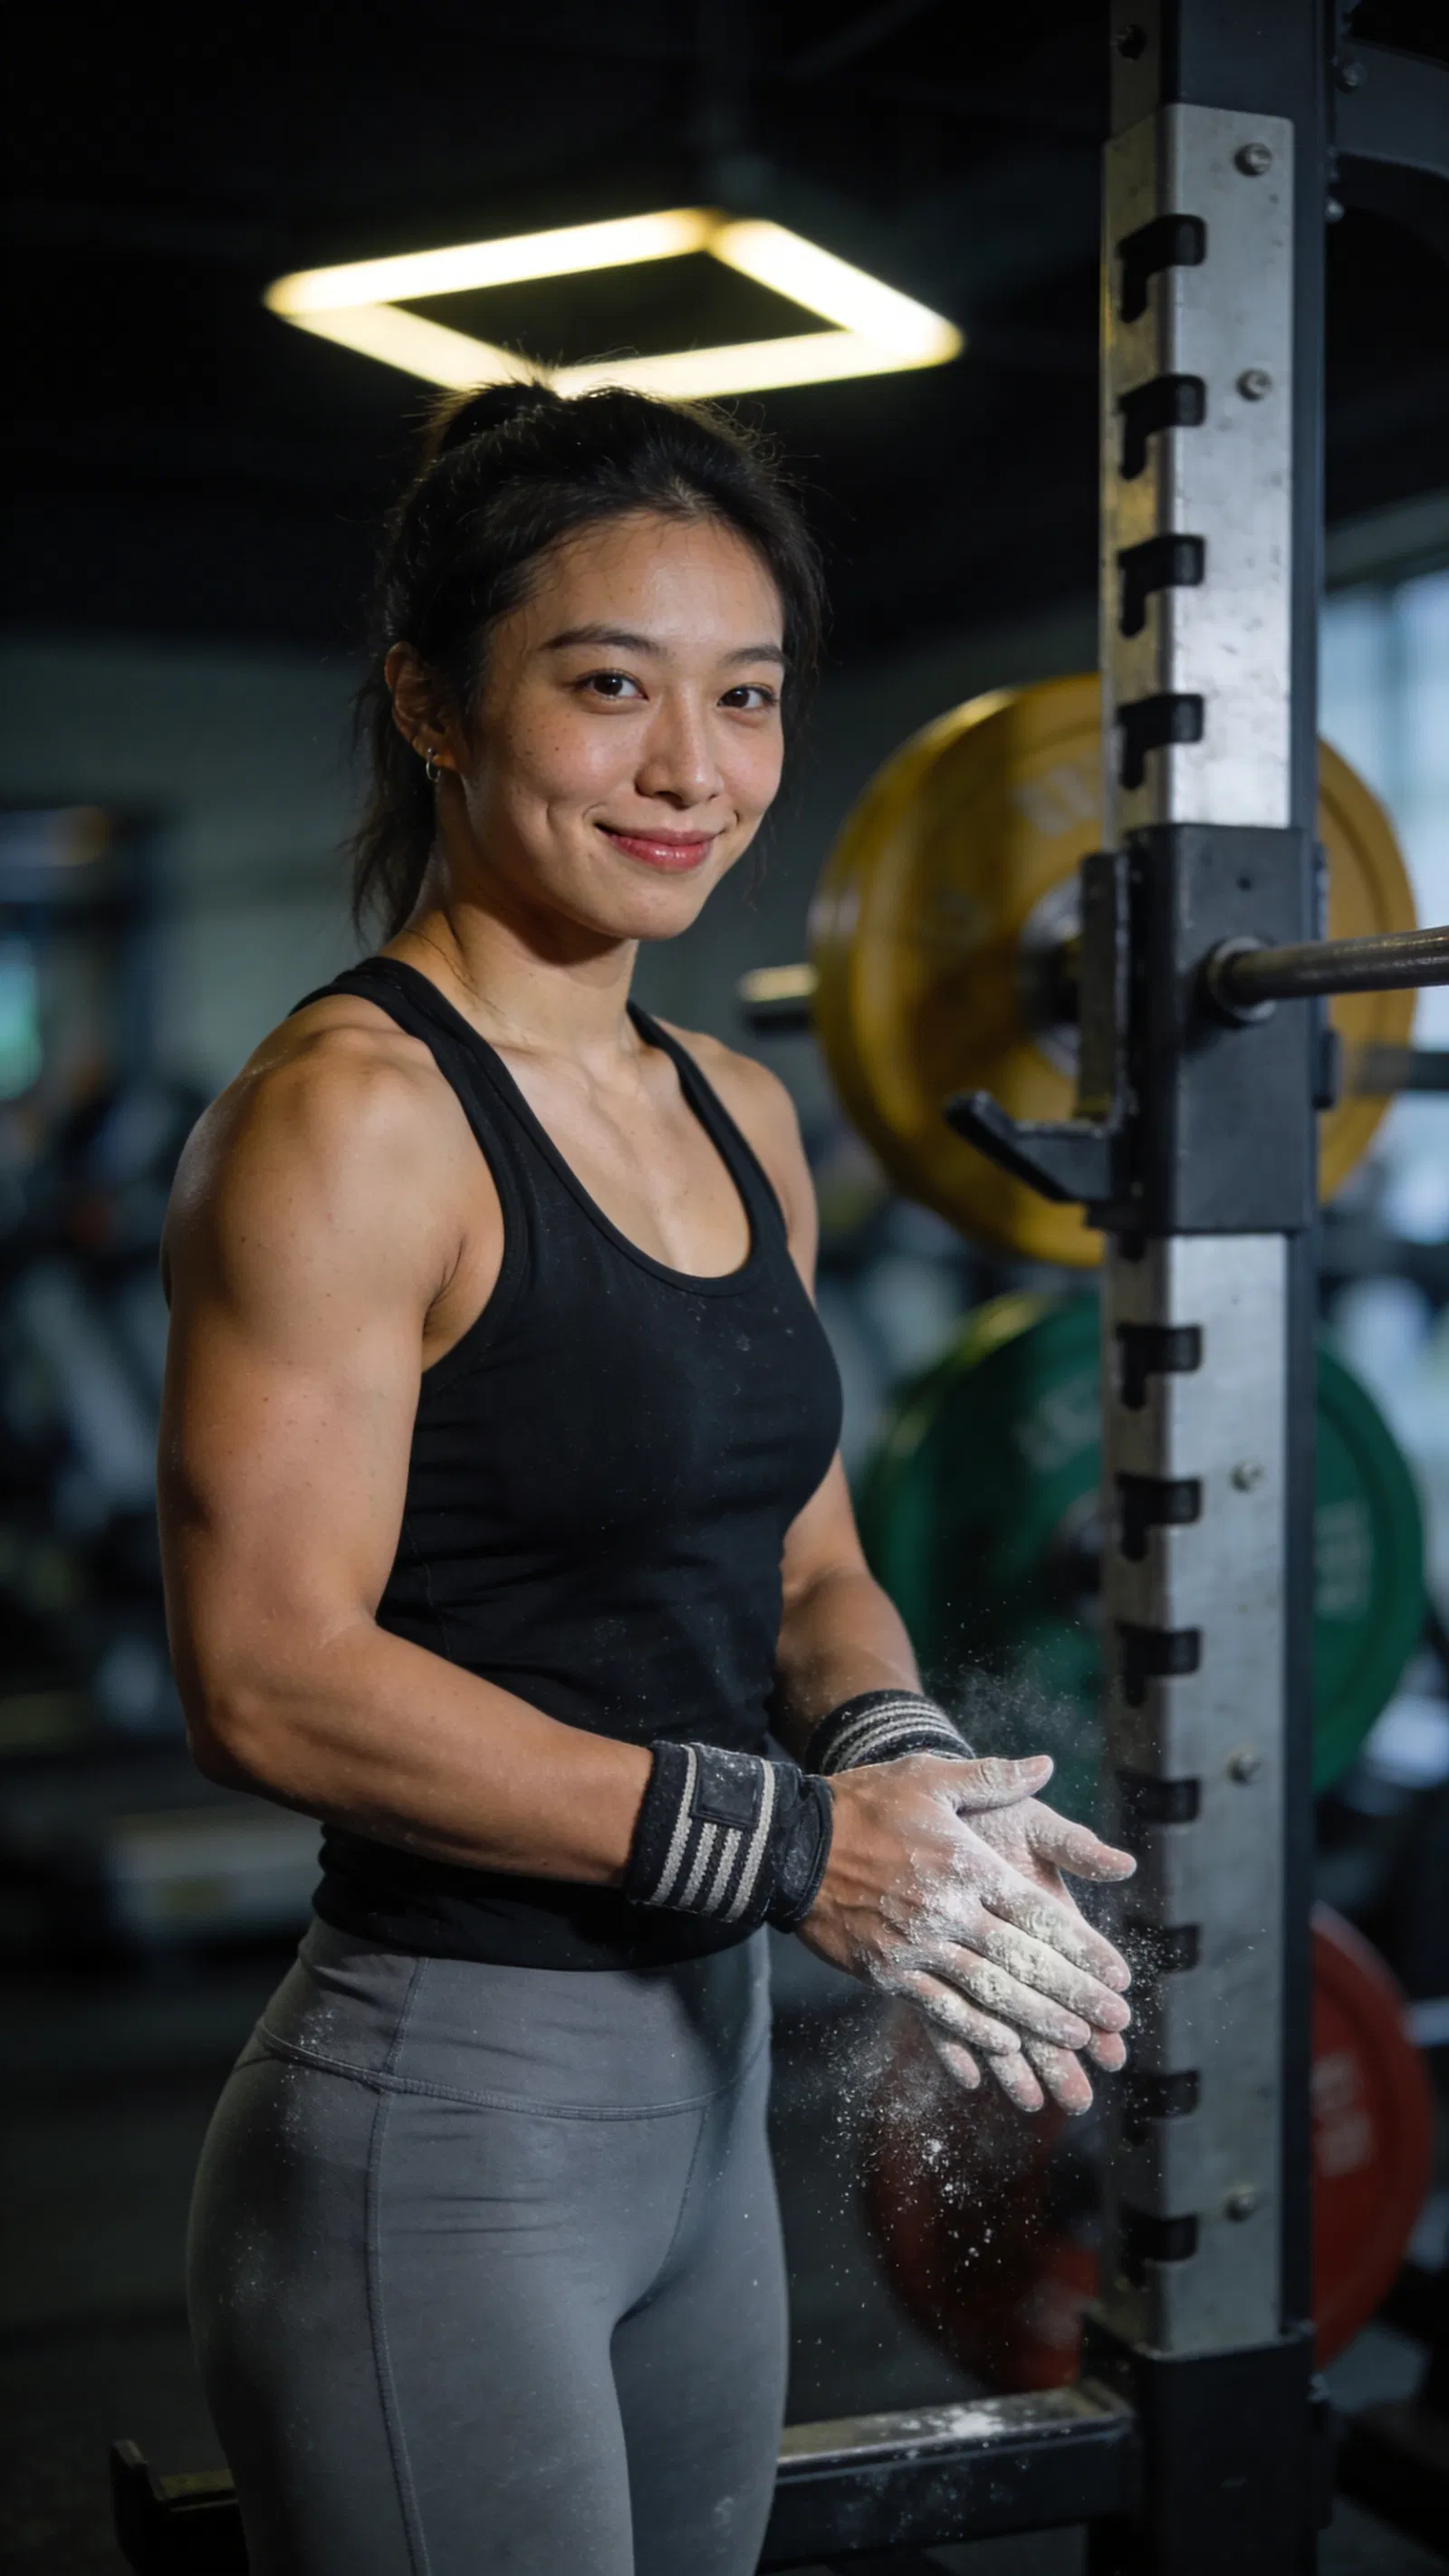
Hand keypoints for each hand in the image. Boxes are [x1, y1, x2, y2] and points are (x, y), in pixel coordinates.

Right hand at [797, 1751, 1133, 2115]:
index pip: (1037, 1915)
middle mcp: (947, 1912)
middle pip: (1021, 1962)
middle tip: (1114, 2024)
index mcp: (967, 1865)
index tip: (1118, 1976)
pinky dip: (972, 2033)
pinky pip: (937, 2010)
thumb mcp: (930, 1776)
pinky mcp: (886, 1971)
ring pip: (986, 1993)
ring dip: (1034, 2022)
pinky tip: (1003, 2047)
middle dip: (1073, 1996)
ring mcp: (915, 1947)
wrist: (792, 1842)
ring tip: (1073, 2043)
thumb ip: (992, 1777)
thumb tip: (1046, 1766)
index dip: (1082, 1949)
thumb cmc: (866, 1803)